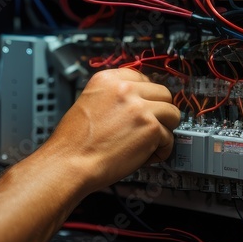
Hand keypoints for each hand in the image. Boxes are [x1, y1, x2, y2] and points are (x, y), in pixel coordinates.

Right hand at [42, 68, 180, 191]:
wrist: (69, 163)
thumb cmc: (74, 142)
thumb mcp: (88, 103)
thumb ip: (113, 98)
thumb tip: (135, 102)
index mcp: (107, 79)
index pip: (142, 78)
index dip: (146, 97)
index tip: (145, 108)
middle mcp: (125, 89)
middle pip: (162, 93)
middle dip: (158, 112)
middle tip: (147, 128)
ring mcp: (140, 107)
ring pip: (173, 114)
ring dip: (163, 130)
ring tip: (147, 143)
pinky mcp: (150, 128)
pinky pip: (169, 138)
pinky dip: (160, 151)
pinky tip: (144, 156)